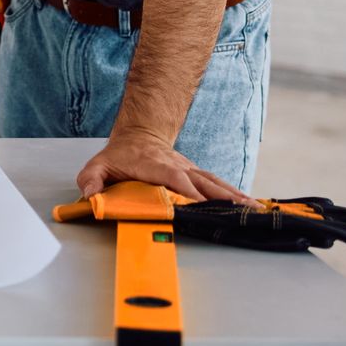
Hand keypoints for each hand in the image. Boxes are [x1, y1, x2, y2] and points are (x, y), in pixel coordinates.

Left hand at [75, 127, 252, 201]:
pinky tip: (250, 204)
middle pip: (202, 182)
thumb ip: (91, 180)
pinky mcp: (197, 174)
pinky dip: (235, 194)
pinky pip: (218, 184)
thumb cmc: (120, 154)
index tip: (201, 206)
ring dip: (235, 196)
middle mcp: (177, 166)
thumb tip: (90, 197)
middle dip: (221, 197)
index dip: (188, 191)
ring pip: (215, 183)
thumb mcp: (99, 165)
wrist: (139, 133)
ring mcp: (190, 169)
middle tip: (241, 212)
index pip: (174, 178)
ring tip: (255, 210)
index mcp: (154, 165)